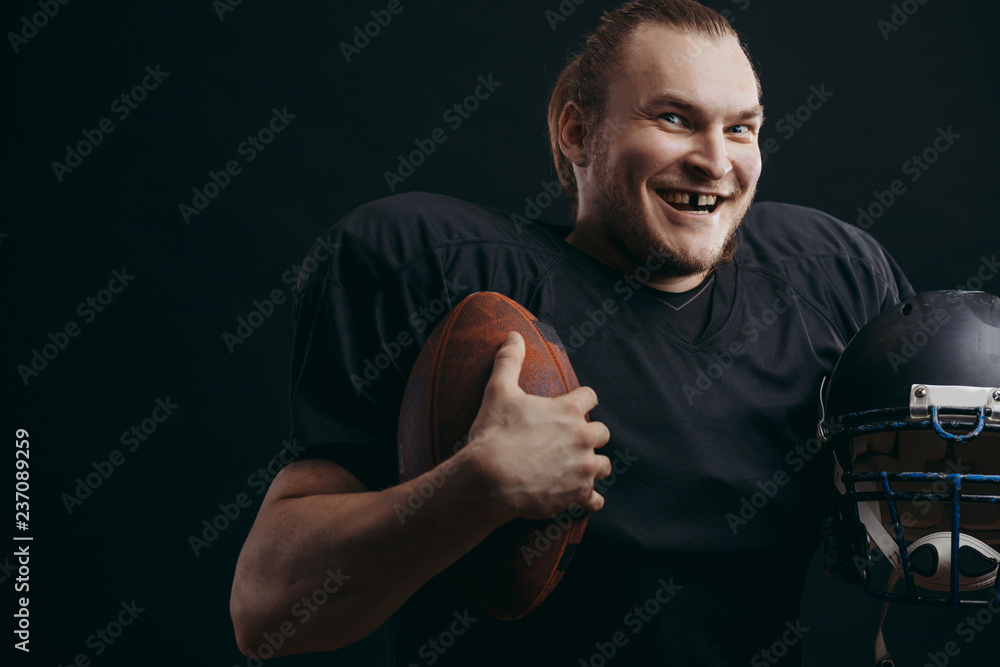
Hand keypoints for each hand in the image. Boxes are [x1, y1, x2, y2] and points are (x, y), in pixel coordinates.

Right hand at [458, 331, 611, 520]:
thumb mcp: (498, 391)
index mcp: (568, 410)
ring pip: (604, 465)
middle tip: (571, 440)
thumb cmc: (494, 434)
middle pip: (602, 432)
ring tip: (578, 467)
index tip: (573, 406)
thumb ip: (508, 361)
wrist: (488, 480)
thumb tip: (513, 336)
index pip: (590, 396)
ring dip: (593, 465)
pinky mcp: (577, 495)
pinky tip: (582, 497)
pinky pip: (596, 500)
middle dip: (589, 434)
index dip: (581, 400)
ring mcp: (583, 469)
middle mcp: (583, 438)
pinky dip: (590, 499)